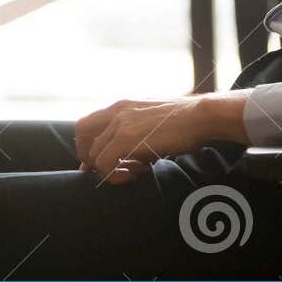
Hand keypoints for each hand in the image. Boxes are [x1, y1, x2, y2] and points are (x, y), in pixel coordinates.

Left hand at [73, 93, 246, 183]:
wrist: (200, 116)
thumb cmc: (183, 122)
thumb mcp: (152, 122)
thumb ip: (136, 134)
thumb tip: (129, 159)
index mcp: (122, 106)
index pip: (88, 123)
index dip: (88, 146)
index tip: (99, 163)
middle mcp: (117, 111)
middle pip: (82, 134)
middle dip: (89, 157)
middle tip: (107, 171)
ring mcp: (120, 123)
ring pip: (93, 154)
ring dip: (108, 170)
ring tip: (132, 173)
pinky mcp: (127, 138)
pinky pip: (104, 164)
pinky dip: (114, 175)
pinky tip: (137, 174)